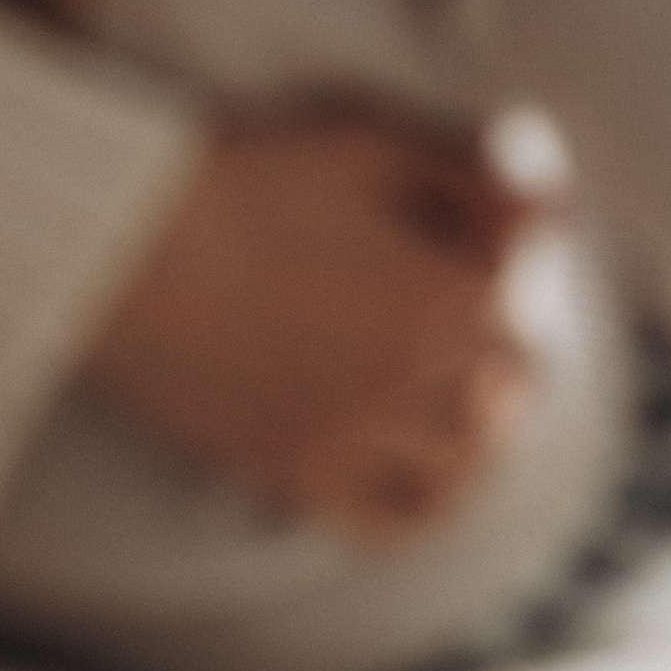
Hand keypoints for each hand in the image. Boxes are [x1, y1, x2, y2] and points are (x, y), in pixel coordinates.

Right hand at [82, 111, 536, 541]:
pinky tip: (421, 468)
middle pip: (507, 383)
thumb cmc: (243, 178)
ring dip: (483, 430)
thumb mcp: (364, 146)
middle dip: (503, 342)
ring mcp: (353, 439)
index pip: (514, 291)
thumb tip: (549, 205)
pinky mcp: (295, 473)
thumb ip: (466, 176)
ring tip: (466, 395)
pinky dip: (423, 506)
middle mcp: (411, 382)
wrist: (121, 245)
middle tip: (472, 311)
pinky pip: (388, 524)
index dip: (498, 250)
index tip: (475, 228)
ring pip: (466, 466)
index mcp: (439, 295)